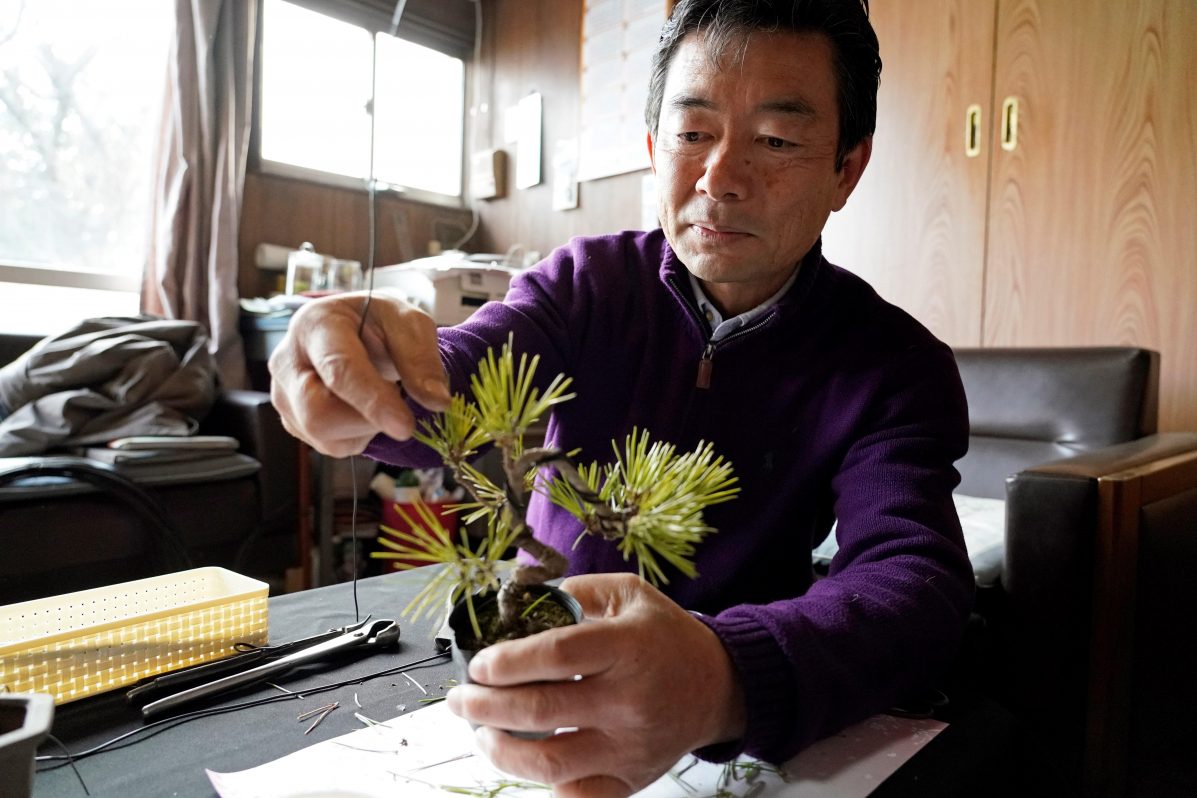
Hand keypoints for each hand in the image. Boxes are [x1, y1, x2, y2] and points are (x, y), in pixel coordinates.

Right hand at [267, 291, 450, 455]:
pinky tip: (363, 410)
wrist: (354, 331)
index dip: (372, 401)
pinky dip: (358, 436)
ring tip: (378, 396)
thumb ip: (421, 359)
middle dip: (367, 420)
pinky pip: (330, 446)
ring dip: (367, 428)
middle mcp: (288, 360)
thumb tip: (436, 402)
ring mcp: (283, 394)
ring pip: (324, 436)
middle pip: (317, 414)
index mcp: (316, 325)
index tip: (405, 426)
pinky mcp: (292, 421)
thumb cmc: (377, 324)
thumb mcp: (408, 323)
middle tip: (396, 401)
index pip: (339, 369)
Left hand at [446, 573, 746, 797]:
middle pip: (539, 710)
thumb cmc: (664, 636)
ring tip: (480, 731)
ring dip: (500, 749)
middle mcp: (629, 701)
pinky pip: (577, 796)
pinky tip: (523, 761)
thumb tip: (514, 602)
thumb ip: (573, 592)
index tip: (479, 664)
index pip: (555, 656)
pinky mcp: (630, 780)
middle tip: (460, 698)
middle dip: (483, 705)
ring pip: (548, 763)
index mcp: (628, 648)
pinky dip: (543, 785)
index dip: (506, 661)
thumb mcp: (627, 593)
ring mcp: (629, 747)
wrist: (717, 686)